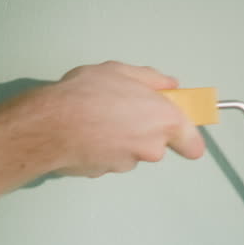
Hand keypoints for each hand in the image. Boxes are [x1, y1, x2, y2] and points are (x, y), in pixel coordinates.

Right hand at [0, 61, 205, 178]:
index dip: (186, 136)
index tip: (173, 126)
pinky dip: (100, 148)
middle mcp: (152, 148)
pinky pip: (108, 158)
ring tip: (96, 117)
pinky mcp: (104, 173)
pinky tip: (83, 132)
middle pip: (157, 144)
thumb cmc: (89, 93)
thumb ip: (152, 79)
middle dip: (143, 130)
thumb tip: (169, 85)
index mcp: (165, 121)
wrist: (50, 124)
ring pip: (131, 150)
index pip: (194, 145)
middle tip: (121, 109)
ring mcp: (128, 164)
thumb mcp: (121, 71)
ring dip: (119, 138)